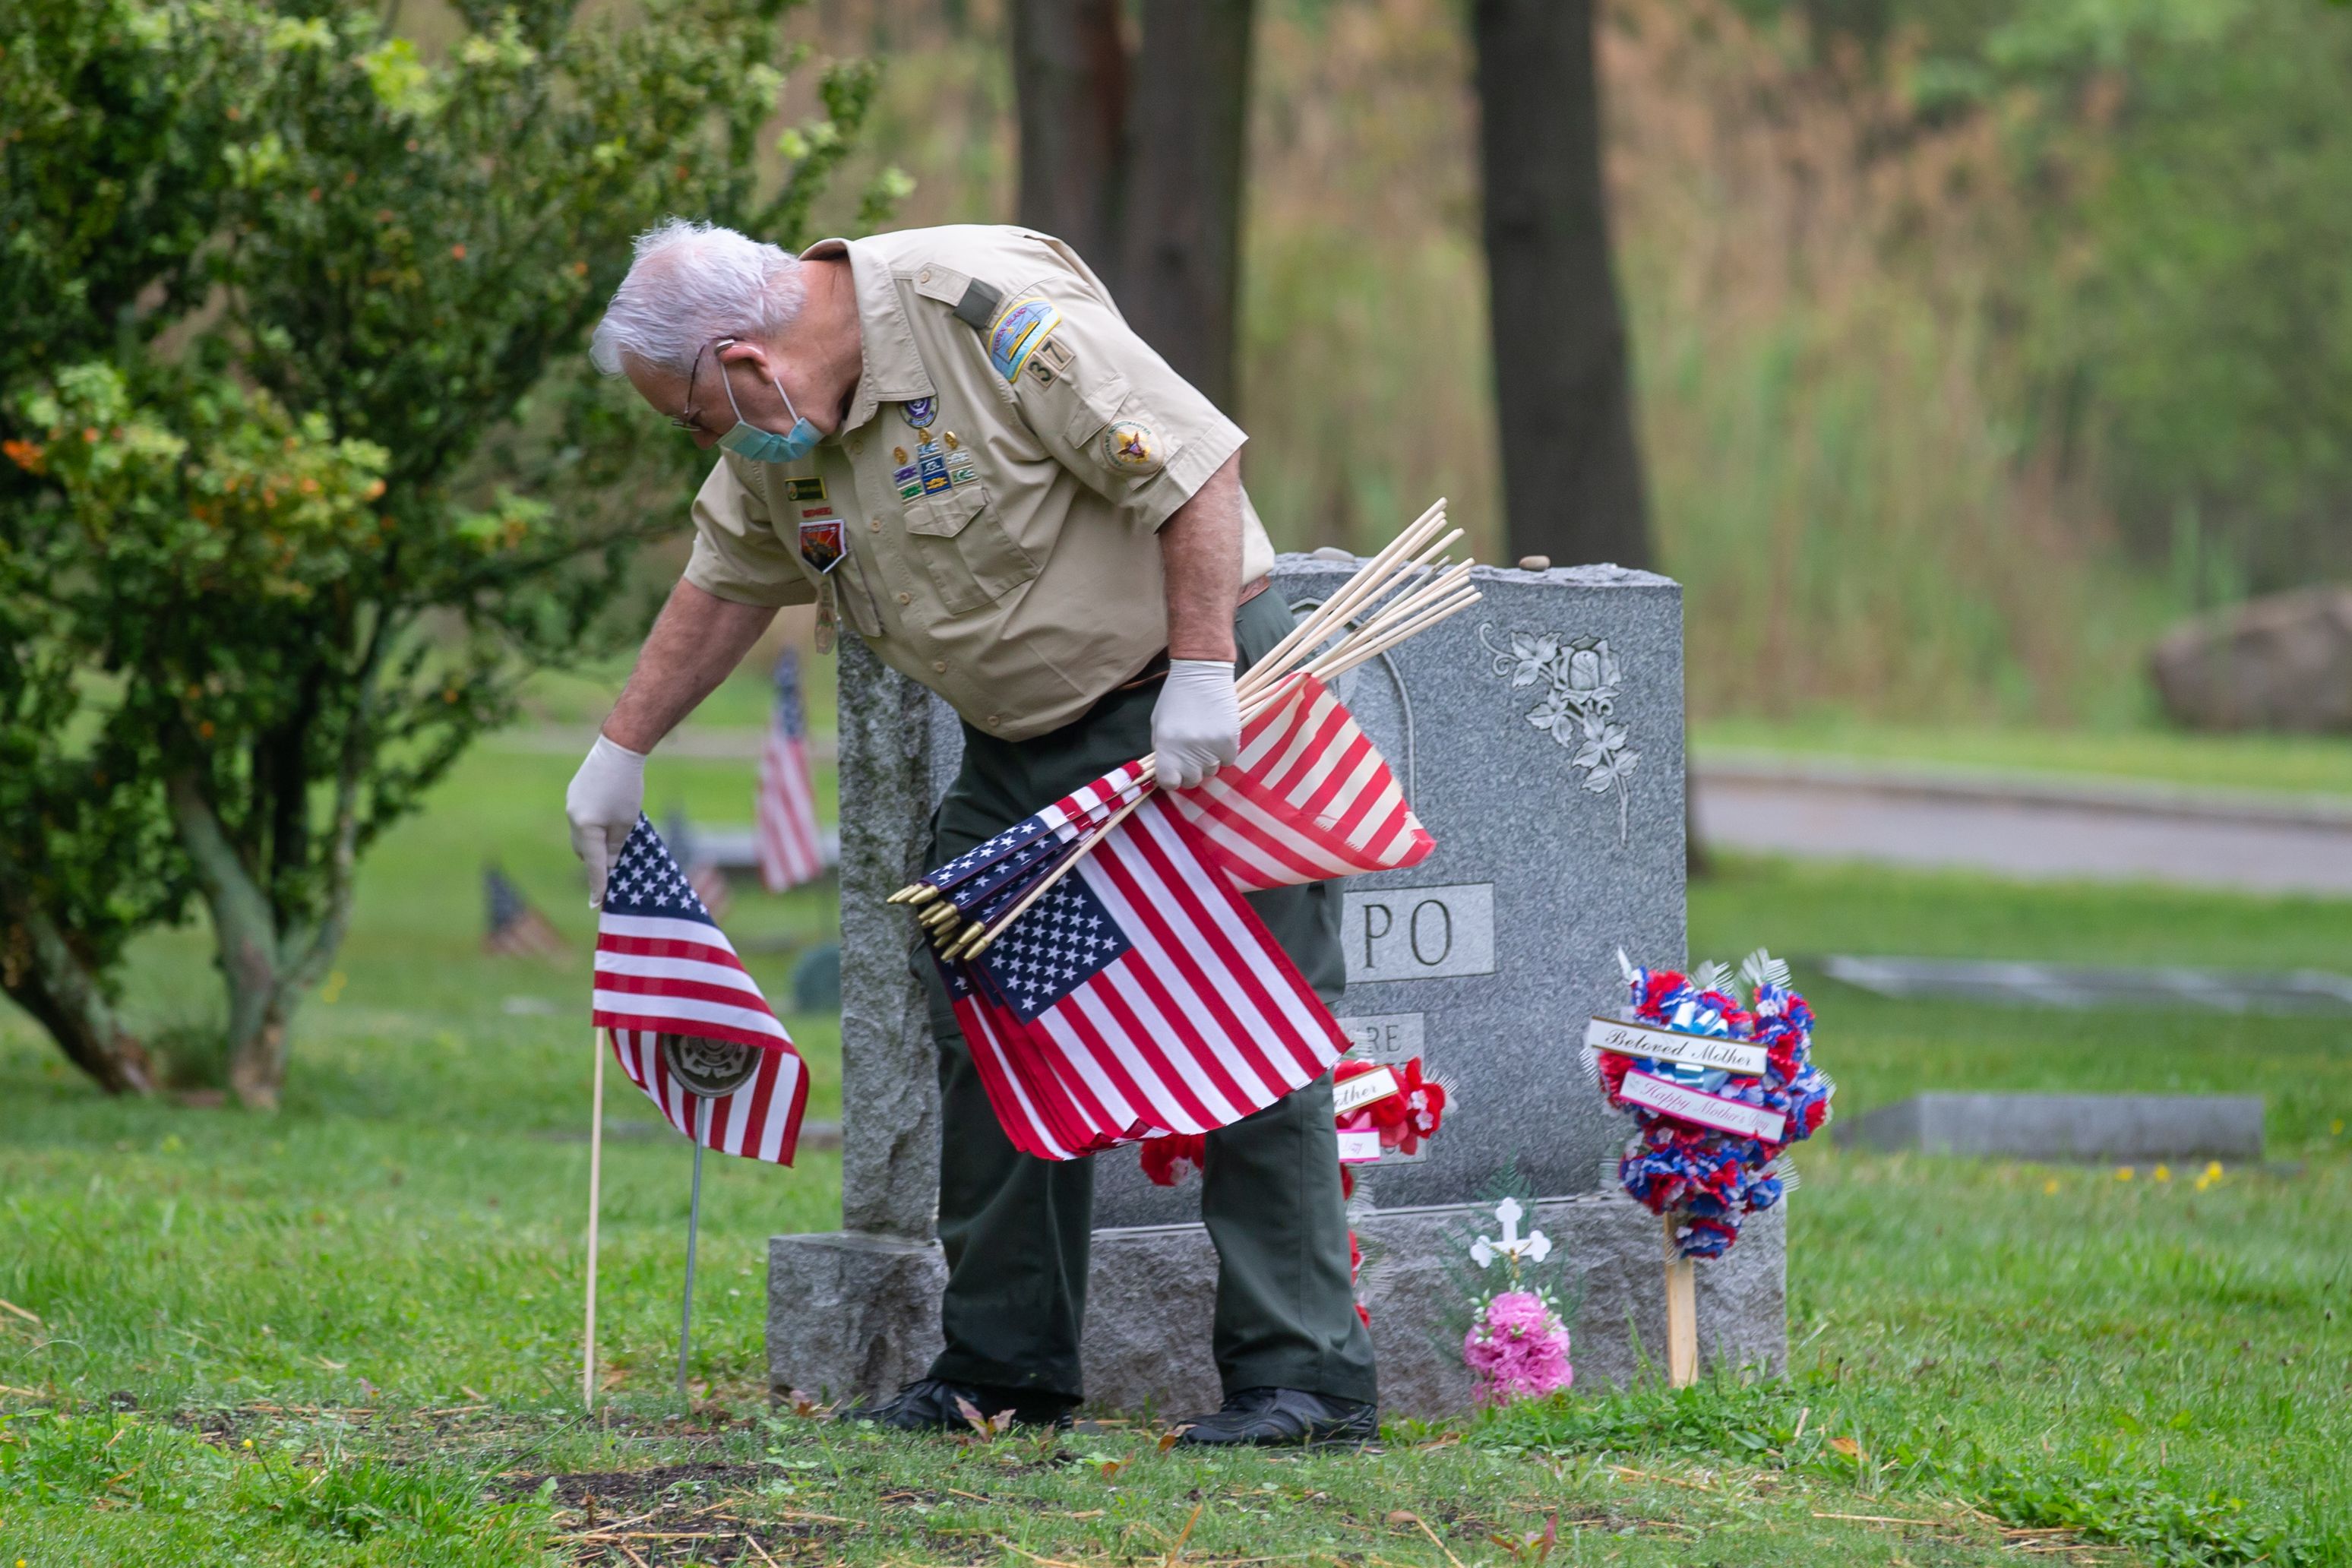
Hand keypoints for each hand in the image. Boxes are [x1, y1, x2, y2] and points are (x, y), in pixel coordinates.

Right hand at [565, 733, 647, 906]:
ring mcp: (570, 805)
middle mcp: (573, 818)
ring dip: (595, 842)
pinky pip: (581, 820)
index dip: (598, 884)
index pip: (594, 864)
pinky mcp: (573, 795)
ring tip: (615, 839)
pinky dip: (593, 826)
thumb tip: (607, 864)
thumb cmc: (627, 788)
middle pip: (584, 851)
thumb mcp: (627, 822)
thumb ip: (615, 846)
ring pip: (582, 835)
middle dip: (597, 860)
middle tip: (616, 865)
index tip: (597, 903)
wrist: (617, 750)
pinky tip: (607, 817)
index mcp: (587, 827)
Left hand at [1151, 659, 1240, 789]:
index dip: (1171, 778)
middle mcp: (1189, 752)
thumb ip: (1162, 749)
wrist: (1202, 672)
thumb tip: (1169, 769)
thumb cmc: (1176, 697)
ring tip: (1205, 740)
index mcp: (1167, 747)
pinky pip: (1227, 761)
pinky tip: (1217, 737)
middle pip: (1192, 781)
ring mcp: (1211, 748)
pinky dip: (1223, 753)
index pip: (1169, 782)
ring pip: (1211, 771)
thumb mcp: (1158, 724)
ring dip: (1207, 761)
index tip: (1174, 771)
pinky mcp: (1230, 741)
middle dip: (1190, 771)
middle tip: (1190, 755)